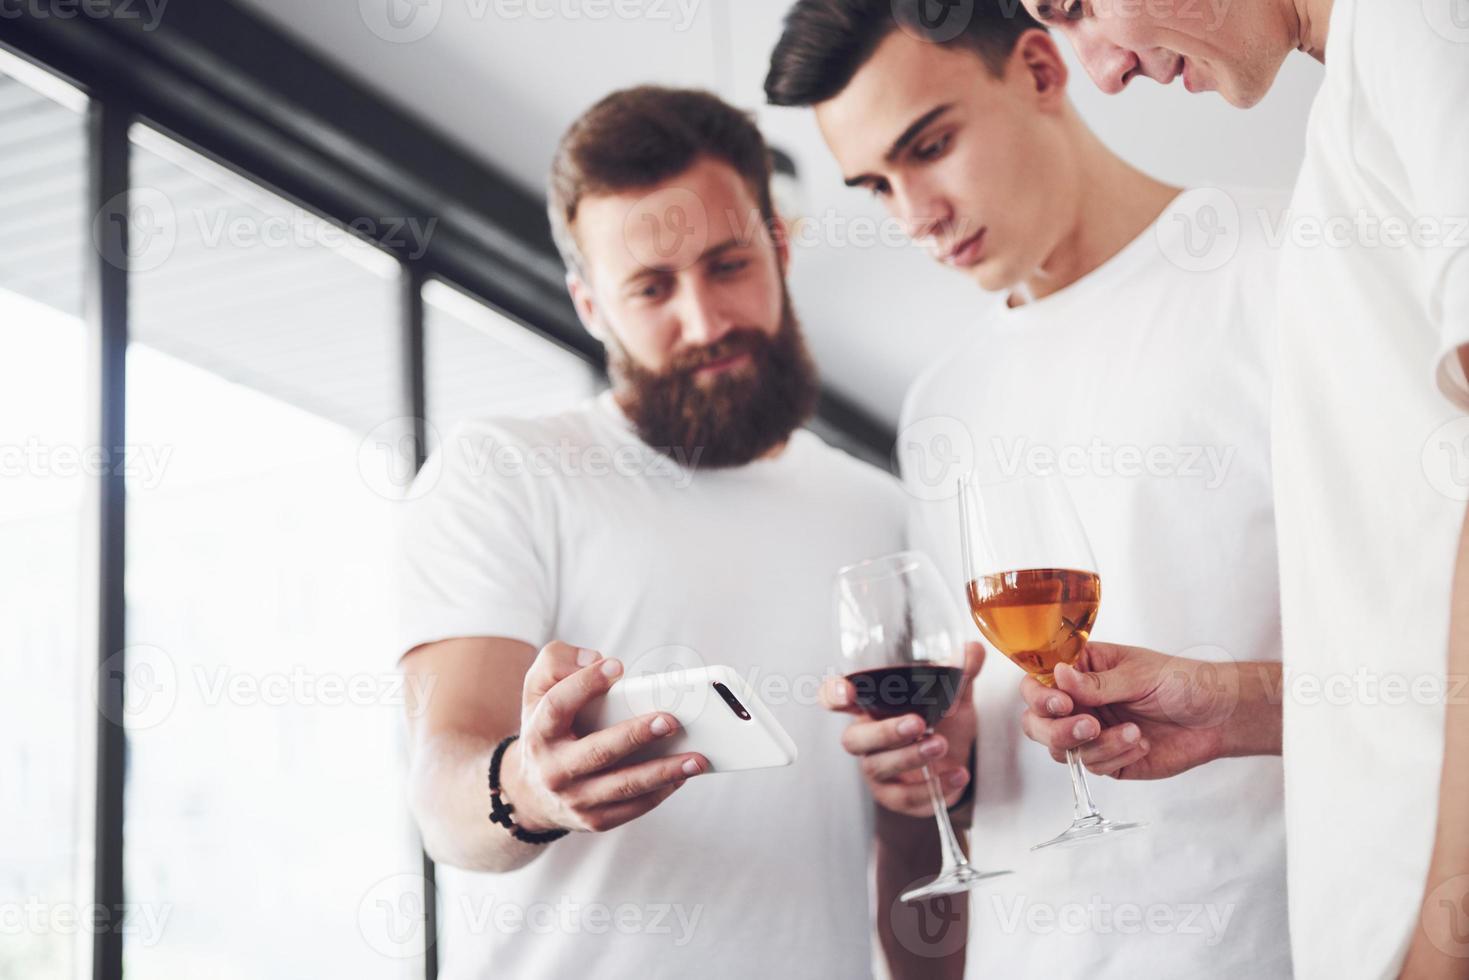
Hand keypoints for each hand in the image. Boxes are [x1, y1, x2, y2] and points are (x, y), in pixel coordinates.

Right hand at [501, 641, 706, 833]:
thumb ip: (557, 662)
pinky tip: (685, 774)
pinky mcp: (594, 820)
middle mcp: (554, 769)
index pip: (558, 705)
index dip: (586, 684)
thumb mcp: (539, 689)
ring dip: (663, 771)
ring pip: (623, 785)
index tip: (617, 666)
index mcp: (539, 731)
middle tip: (672, 720)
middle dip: (636, 735)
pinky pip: (633, 807)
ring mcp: (574, 799)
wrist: (531, 791)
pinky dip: (662, 791)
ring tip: (698, 757)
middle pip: (599, 751)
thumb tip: (595, 659)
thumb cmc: (549, 726)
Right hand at [821, 643, 984, 816]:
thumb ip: (958, 674)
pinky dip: (934, 786)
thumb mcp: (952, 696)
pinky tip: (957, 773)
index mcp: (869, 707)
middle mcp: (866, 738)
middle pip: (855, 739)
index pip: (835, 699)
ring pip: (879, 766)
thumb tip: (972, 650)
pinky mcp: (894, 796)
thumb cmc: (941, 722)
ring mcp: (877, 769)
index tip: (846, 691)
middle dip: (885, 732)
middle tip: (918, 723)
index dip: (833, 695)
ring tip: (941, 745)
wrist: (956, 761)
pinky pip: (906, 796)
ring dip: (911, 756)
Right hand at [1018, 642, 1247, 779]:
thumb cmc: (1183, 682)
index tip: (1062, 702)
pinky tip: (1140, 743)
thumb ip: (1097, 682)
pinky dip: (1115, 756)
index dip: (1040, 695)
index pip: (1038, 681)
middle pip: (1037, 722)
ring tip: (1131, 732)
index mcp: (1081, 670)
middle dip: (1056, 729)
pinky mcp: (1108, 760)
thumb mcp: (1139, 674)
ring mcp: (1091, 733)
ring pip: (1061, 749)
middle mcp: (1079, 702)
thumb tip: (1058, 674)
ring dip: (1095, 744)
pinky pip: (1093, 766)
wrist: (1219, 718)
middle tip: (1088, 726)